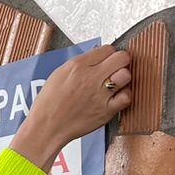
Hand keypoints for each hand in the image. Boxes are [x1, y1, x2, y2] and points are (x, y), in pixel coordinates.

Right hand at [9, 45, 131, 170]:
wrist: (47, 126)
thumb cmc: (50, 102)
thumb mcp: (60, 73)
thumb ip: (80, 63)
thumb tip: (96, 56)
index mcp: (78, 65)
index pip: (107, 48)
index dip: (109, 53)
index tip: (108, 59)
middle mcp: (91, 77)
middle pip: (122, 58)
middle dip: (122, 60)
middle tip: (117, 67)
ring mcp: (100, 94)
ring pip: (126, 75)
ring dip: (124, 77)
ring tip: (117, 82)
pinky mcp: (106, 111)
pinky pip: (126, 97)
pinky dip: (124, 95)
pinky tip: (116, 96)